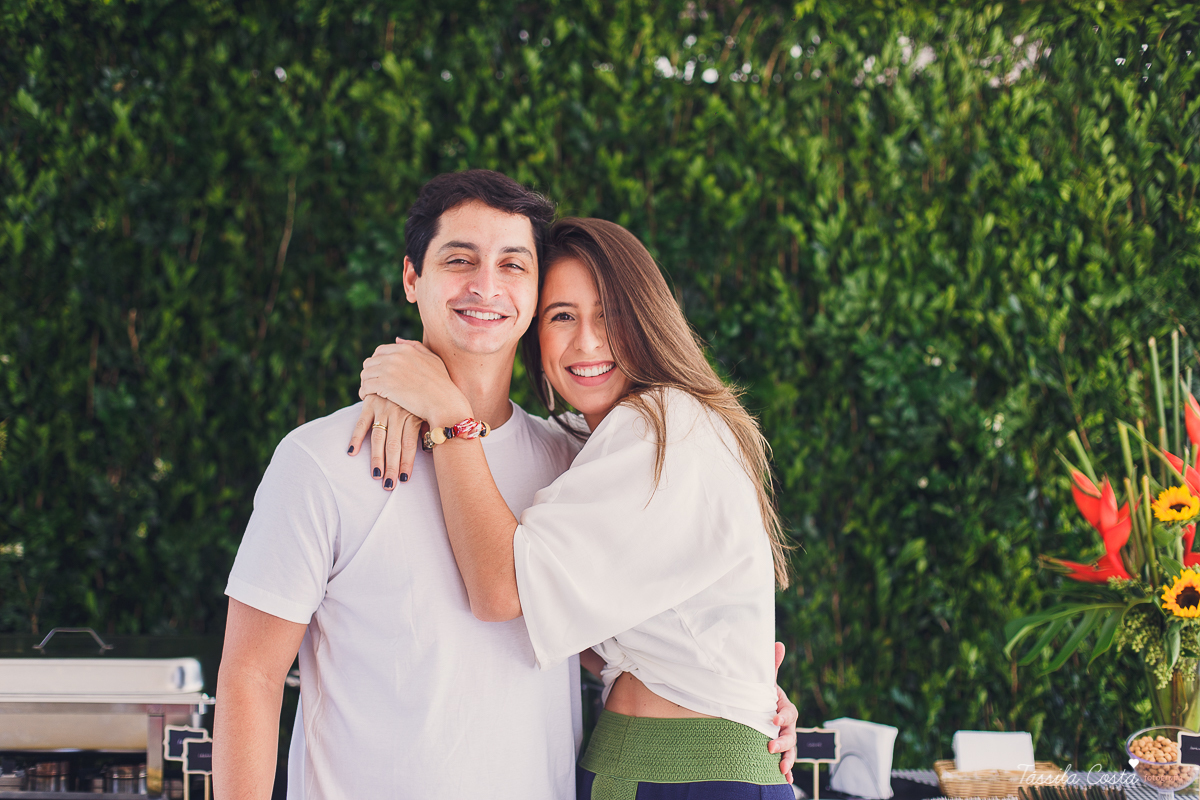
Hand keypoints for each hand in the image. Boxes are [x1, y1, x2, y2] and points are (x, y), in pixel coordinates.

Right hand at [347, 393, 424, 489]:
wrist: (406, 366)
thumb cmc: (421, 392)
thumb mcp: (427, 408)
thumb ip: (427, 426)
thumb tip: (431, 448)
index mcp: (414, 416)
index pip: (410, 445)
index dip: (407, 463)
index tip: (404, 480)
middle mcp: (398, 413)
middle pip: (394, 445)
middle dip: (392, 467)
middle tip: (389, 486)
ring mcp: (383, 408)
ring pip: (379, 437)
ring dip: (376, 458)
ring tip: (376, 475)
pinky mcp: (370, 402)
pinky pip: (362, 422)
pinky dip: (356, 437)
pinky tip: (352, 452)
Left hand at [359, 339, 470, 426]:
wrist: (443, 402)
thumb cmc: (442, 384)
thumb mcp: (432, 359)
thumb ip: (415, 346)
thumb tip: (397, 339)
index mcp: (405, 349)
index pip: (379, 351)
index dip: (376, 362)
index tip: (379, 374)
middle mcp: (395, 356)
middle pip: (370, 362)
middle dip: (370, 374)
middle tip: (372, 385)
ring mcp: (389, 370)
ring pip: (365, 374)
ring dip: (365, 383)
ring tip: (369, 393)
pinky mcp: (384, 385)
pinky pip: (365, 386)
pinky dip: (364, 392)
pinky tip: (368, 398)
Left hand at [769, 641, 797, 782]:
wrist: (757, 708)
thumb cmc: (761, 694)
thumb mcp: (764, 681)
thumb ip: (771, 665)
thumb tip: (778, 643)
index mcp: (784, 708)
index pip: (788, 713)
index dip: (783, 716)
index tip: (774, 719)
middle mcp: (787, 725)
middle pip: (791, 735)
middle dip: (783, 742)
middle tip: (770, 746)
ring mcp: (785, 738)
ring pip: (791, 750)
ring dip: (788, 759)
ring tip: (781, 769)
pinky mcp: (780, 750)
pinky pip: (787, 762)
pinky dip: (789, 771)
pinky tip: (787, 780)